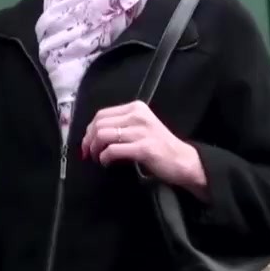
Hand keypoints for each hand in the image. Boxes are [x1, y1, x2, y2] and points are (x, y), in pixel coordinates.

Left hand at [80, 101, 207, 195]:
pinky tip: (106, 163)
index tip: (86, 142)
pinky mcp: (143, 148)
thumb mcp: (141, 126)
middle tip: (88, 153)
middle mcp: (138, 115)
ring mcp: (141, 131)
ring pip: (103, 135)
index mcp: (136, 107)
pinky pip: (112, 150)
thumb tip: (92, 133)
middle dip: (88, 140)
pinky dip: (104, 158)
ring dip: (95, 149)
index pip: (102, 114)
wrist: (183, 160)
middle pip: (99, 124)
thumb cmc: (159, 145)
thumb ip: (121, 124)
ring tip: (97, 158)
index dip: (89, 129)